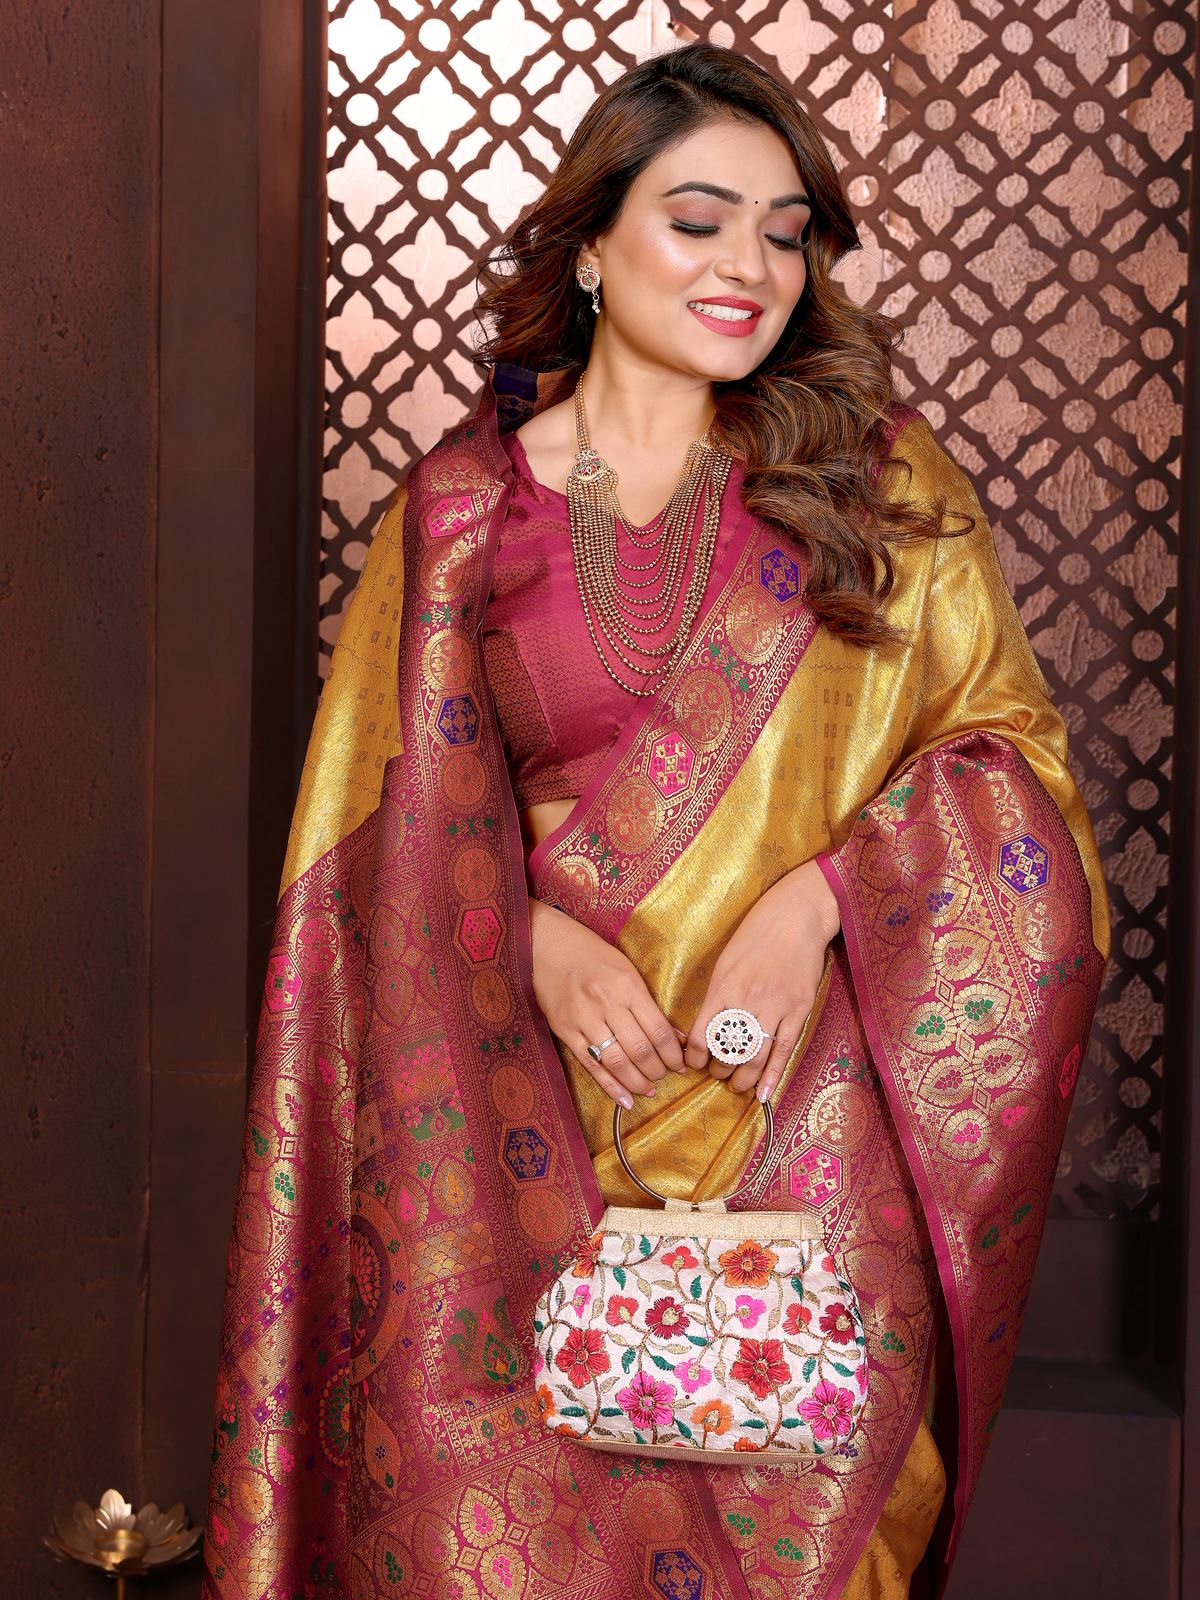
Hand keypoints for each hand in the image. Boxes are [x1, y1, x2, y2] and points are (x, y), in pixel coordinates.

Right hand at [528, 896, 687, 1108]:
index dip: (673, 1054)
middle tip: (665, 1076)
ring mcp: (583, 1019)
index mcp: (627, 986)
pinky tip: (626, 1100)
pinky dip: (610, 1086)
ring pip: (617, 1062)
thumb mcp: (627, 971)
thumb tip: (675, 1036)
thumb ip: (649, 1004)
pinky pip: (590, 1066)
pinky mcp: (565, 1031)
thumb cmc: (593, 956)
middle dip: (658, 1070)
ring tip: (649, 1089)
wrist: (548, 947)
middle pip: (640, 1049)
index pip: (658, 1030)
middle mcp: (606, 1004)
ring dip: (637, 1082)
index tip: (682, 1065)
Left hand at [684, 859, 839, 1100]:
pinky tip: (766, 1094)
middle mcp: (747, 1001)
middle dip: (719, 1071)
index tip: (693, 1064)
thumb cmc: (756, 933)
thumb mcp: (725, 961)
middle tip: (718, 1076)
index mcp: (723, 988)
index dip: (694, 1058)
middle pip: (728, 1052)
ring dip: (744, 1079)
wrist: (797, 916)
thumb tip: (708, 1025)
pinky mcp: (799, 1010)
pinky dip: (774, 1075)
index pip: (701, 1036)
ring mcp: (775, 1007)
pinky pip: (784, 1050)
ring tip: (738, 1087)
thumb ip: (717, 995)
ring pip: (755, 1057)